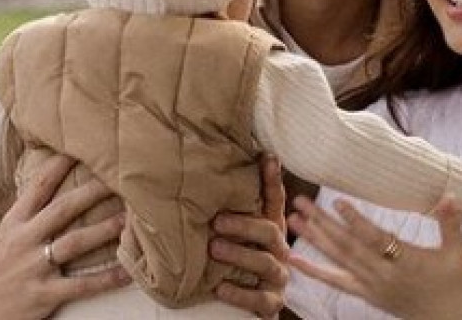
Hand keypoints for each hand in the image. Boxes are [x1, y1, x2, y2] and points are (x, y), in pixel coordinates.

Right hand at [0, 154, 130, 318]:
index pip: (38, 186)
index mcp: (15, 222)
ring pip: (75, 243)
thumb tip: (54, 185)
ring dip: (104, 230)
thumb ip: (29, 214)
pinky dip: (105, 279)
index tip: (80, 147)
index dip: (59, 165)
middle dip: (92, 192)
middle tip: (118, 178)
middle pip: (62, 209)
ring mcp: (34, 267)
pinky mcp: (43, 295)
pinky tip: (126, 273)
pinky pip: (81, 285)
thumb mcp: (6, 235)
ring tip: (129, 220)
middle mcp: (24, 240)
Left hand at [210, 154, 288, 318]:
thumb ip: (218, 214)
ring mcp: (278, 277)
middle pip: (270, 231)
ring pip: (266, 263)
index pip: (274, 201)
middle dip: (245, 225)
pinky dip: (240, 293)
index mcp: (268, 228)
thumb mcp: (227, 235)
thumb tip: (183, 185)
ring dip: (240, 255)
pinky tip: (220, 288)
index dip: (272, 180)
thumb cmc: (230, 262)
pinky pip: (261, 299)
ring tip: (214, 249)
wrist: (243, 306)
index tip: (267, 157)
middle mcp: (278, 250)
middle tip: (216, 221)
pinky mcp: (273, 303)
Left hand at [288, 194, 461, 319]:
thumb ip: (450, 222)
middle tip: (302, 201)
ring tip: (294, 220)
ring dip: (315, 240)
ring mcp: (373, 287)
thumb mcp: (458, 252)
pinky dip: (314, 271)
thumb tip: (448, 195)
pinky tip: (295, 260)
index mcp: (408, 263)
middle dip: (323, 224)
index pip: (376, 240)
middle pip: (348, 247)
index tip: (337, 202)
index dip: (356, 221)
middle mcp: (385, 276)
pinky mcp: (367, 295)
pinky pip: (337, 282)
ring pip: (339, 261)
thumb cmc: (459, 283)